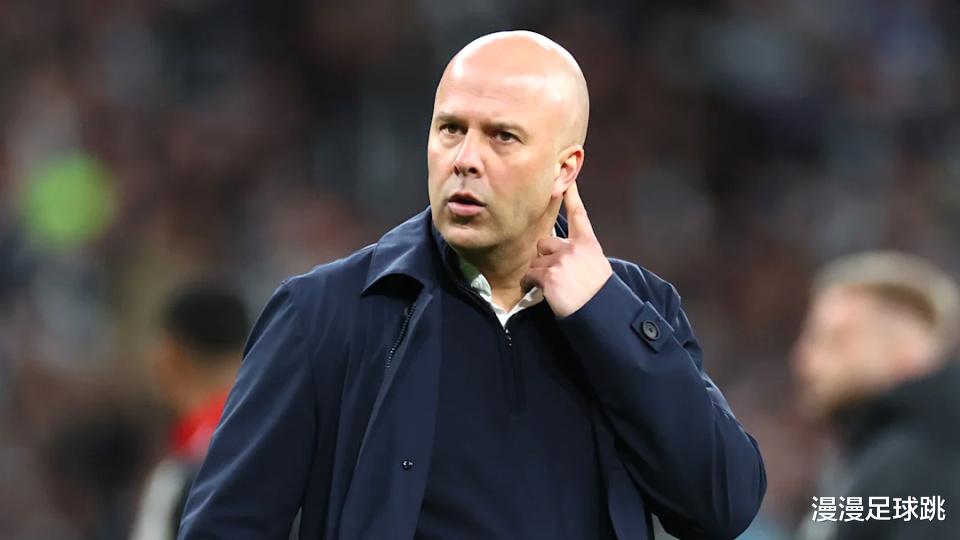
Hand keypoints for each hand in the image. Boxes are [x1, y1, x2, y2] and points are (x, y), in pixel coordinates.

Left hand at [522, 183, 612, 317]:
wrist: (600, 312)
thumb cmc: (599, 294)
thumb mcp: (597, 266)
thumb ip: (580, 254)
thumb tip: (562, 255)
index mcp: (589, 243)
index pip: (579, 215)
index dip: (572, 197)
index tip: (567, 182)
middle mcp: (574, 247)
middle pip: (545, 242)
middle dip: (545, 257)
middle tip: (556, 275)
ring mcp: (561, 260)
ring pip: (536, 261)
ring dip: (539, 274)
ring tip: (553, 287)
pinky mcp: (548, 275)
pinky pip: (529, 275)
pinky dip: (529, 284)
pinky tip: (537, 291)